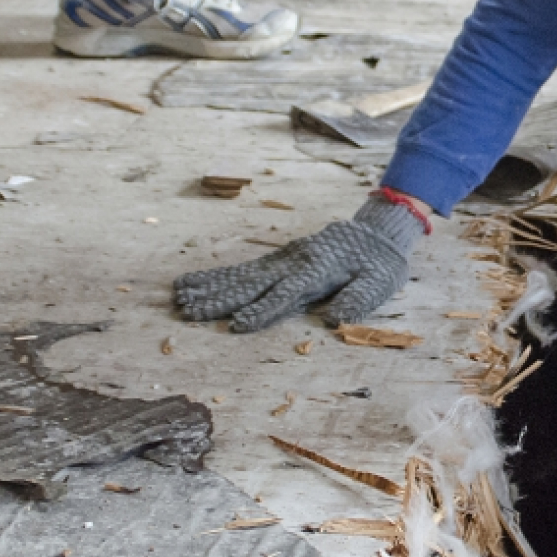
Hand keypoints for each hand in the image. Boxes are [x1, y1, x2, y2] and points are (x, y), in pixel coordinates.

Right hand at [175, 193, 425, 332]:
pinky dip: (216, 276)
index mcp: (316, 272)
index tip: (237, 325)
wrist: (376, 231)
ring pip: (240, 275)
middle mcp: (292, 264)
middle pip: (251, 284)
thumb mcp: (378, 282)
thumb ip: (357, 299)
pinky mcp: (276, 261)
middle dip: (219, 300)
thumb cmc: (379, 264)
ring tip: (177, 296)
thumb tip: (334, 321)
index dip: (262, 311)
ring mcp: (281, 261)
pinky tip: (193, 283)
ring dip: (208, 286)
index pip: (285, 295)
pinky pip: (243, 270)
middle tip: (187, 312)